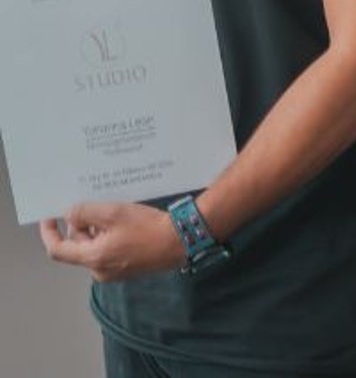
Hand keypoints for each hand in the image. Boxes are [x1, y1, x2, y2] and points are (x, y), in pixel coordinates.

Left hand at [39, 203, 184, 281]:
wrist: (183, 241)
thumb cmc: (147, 228)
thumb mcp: (113, 213)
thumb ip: (84, 212)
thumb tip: (70, 215)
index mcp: (92, 258)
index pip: (57, 250)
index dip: (49, 232)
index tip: (49, 216)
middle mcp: (99, 270)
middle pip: (77, 247)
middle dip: (80, 227)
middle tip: (92, 205)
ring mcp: (115, 272)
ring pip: (94, 249)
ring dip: (96, 231)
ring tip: (112, 211)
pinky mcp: (129, 268)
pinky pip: (109, 252)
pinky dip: (109, 237)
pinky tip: (125, 223)